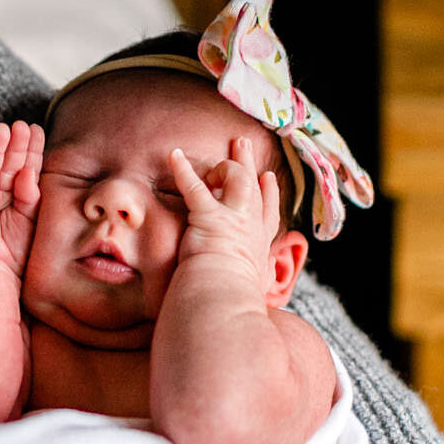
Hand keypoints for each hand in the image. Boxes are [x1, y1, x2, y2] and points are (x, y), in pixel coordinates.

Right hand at [0, 121, 42, 274]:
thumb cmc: (15, 251)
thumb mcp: (31, 220)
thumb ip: (31, 195)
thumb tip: (28, 172)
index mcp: (16, 194)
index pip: (26, 166)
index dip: (32, 149)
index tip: (36, 130)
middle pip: (7, 163)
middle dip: (15, 145)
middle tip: (21, 126)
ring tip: (2, 130)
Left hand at [168, 138, 279, 293]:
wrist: (225, 300)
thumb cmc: (235, 301)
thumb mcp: (254, 289)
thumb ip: (255, 282)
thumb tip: (255, 289)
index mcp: (260, 244)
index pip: (268, 213)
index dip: (268, 193)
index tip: (266, 178)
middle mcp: (251, 226)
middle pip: (253, 186)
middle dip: (247, 163)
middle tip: (241, 143)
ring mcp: (234, 218)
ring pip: (235, 178)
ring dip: (224, 163)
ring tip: (214, 153)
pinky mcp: (209, 217)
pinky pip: (195, 187)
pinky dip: (183, 170)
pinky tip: (174, 155)